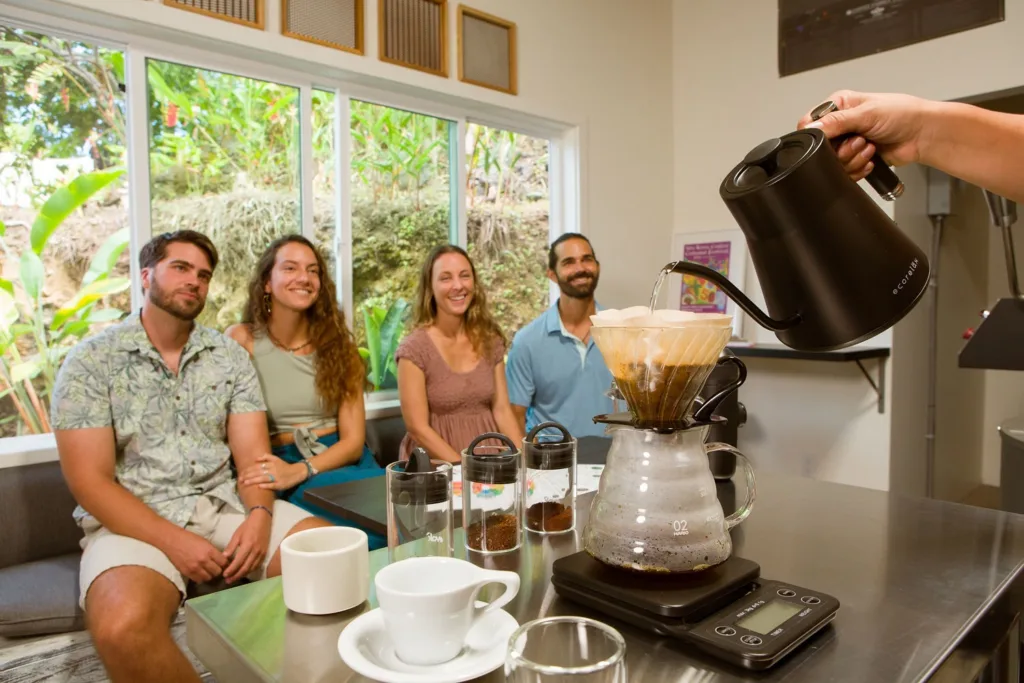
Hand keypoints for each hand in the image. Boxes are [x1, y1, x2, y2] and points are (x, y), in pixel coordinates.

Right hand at [163, 528, 228, 583]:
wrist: (173, 541)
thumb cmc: (190, 538)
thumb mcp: (205, 542)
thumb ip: (213, 552)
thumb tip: (222, 559)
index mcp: (209, 551)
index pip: (223, 562)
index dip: (225, 564)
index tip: (224, 564)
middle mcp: (203, 561)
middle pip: (217, 572)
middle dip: (218, 570)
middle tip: (216, 568)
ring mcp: (195, 568)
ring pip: (208, 578)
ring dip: (210, 575)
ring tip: (208, 571)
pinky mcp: (187, 573)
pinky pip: (198, 580)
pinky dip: (201, 578)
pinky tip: (200, 573)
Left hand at [222, 508, 271, 583]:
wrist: (262, 520)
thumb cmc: (247, 526)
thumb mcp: (237, 535)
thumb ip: (231, 547)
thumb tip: (224, 558)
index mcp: (247, 546)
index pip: (238, 562)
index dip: (231, 570)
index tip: (224, 575)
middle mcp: (255, 551)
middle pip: (245, 568)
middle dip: (236, 575)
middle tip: (228, 580)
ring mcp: (261, 553)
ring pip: (251, 568)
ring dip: (242, 575)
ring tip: (234, 578)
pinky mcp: (264, 554)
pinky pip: (257, 565)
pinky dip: (250, 571)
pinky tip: (244, 572)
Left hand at [238, 454, 306, 490]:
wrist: (297, 472)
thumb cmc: (284, 466)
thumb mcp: (276, 459)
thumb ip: (266, 457)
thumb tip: (256, 458)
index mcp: (272, 464)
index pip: (258, 466)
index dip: (249, 470)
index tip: (241, 473)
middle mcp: (273, 470)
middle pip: (259, 472)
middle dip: (248, 476)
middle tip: (240, 479)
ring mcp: (277, 477)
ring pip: (264, 478)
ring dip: (254, 480)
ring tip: (246, 483)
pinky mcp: (280, 484)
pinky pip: (272, 485)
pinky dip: (266, 485)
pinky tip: (259, 487)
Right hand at [797, 90, 931, 181]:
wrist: (924, 135)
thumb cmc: (904, 114)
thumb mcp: (866, 113)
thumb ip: (836, 121)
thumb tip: (811, 128)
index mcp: (839, 105)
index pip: (810, 123)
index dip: (817, 135)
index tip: (833, 138)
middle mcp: (841, 125)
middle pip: (820, 148)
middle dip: (841, 150)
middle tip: (859, 141)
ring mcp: (848, 144)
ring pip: (833, 163)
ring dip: (853, 159)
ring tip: (870, 148)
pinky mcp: (855, 160)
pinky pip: (845, 173)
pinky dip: (858, 169)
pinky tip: (871, 159)